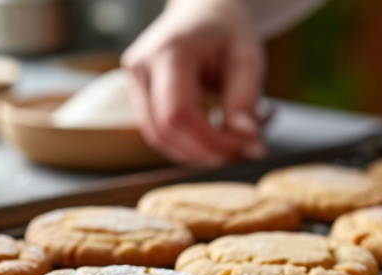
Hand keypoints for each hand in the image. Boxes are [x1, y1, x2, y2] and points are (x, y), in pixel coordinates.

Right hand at [122, 0, 265, 166]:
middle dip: (206, 153)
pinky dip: (188, 144)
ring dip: (197, 153)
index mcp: (168, 52)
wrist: (202, 8)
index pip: (177, 114)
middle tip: (245, 152)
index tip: (245, 148)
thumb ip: (245, 100)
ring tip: (234, 145)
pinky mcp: (138, 94)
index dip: (209, 142)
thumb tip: (246, 141)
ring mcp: (134, 82)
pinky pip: (159, 132)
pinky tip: (215, 138)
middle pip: (163, 132)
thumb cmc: (226, 29)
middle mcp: (142, 67)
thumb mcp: (247, 57)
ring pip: (158, 138)